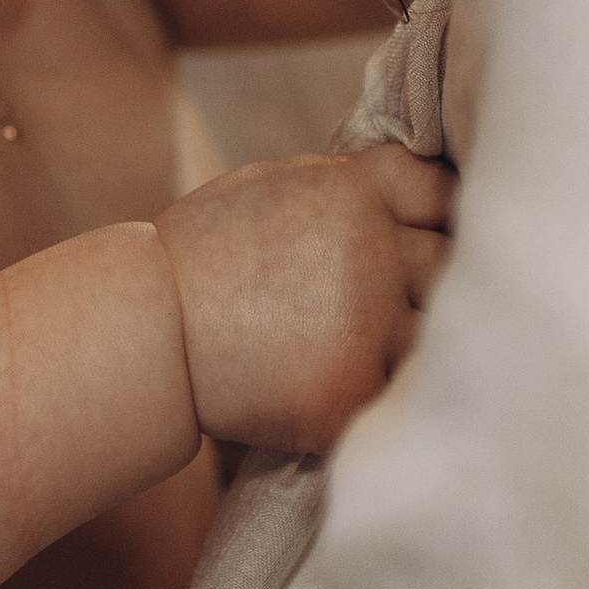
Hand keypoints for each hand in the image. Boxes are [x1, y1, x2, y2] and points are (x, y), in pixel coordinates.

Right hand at [154, 143, 453, 454]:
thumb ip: (350, 191)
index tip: (413, 237)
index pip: (442, 193)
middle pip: (446, 267)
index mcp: (354, 191)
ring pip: (430, 337)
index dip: (436, 217)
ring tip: (344, 350)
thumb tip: (429, 191)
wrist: (142, 333)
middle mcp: (371, 251)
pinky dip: (374, 399)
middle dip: (423, 286)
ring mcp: (366, 325)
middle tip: (373, 306)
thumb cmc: (204, 260)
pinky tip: (326, 387)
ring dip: (404, 346)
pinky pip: (396, 398)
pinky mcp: (350, 393)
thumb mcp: (277, 189)